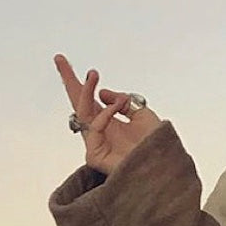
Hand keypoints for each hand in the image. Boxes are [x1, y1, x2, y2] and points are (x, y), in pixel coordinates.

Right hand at [54, 55, 161, 174]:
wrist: (166, 166)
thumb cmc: (158, 146)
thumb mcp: (143, 115)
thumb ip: (123, 101)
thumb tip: (102, 93)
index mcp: (111, 123)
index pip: (91, 100)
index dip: (80, 83)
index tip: (64, 62)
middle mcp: (102, 132)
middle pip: (78, 104)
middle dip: (69, 81)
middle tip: (60, 58)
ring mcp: (96, 144)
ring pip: (82, 112)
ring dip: (86, 91)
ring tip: (93, 75)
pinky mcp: (94, 156)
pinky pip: (94, 128)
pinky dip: (105, 114)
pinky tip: (117, 107)